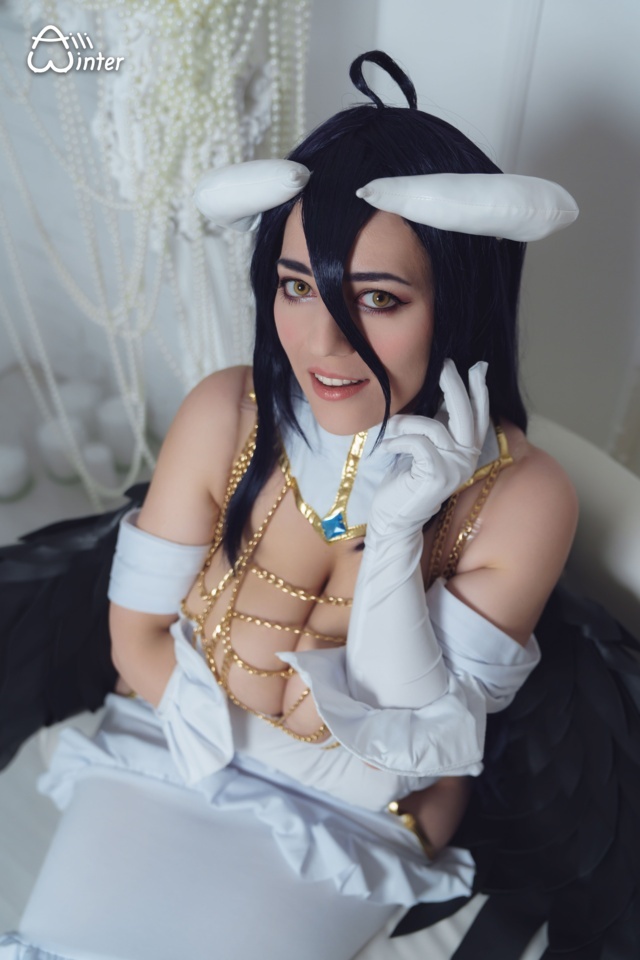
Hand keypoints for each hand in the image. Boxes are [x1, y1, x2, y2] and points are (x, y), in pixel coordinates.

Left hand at [368, 360, 488, 540]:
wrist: (394, 519)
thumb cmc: (404, 481)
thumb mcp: (422, 448)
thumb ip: (436, 427)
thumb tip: (440, 394)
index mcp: (466, 453)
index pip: (479, 417)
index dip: (480, 392)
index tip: (478, 367)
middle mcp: (467, 460)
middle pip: (465, 414)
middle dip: (454, 386)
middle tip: (446, 365)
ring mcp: (454, 468)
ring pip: (433, 427)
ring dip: (405, 422)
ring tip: (388, 428)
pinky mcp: (437, 475)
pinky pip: (417, 443)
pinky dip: (397, 441)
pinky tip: (385, 449)